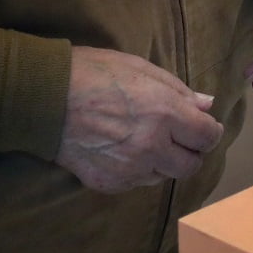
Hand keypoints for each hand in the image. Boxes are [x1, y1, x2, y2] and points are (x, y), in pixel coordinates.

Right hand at [56, 46, 222, 192]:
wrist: (41, 97)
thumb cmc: (92, 73)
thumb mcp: (140, 69)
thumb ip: (179, 90)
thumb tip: (207, 105)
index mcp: (165, 113)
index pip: (207, 137)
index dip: (210, 132)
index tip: (204, 128)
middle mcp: (152, 146)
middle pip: (191, 165)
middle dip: (190, 152)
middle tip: (179, 139)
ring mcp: (130, 169)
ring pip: (164, 176)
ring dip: (162, 162)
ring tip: (143, 141)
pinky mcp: (110, 183)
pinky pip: (136, 183)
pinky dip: (136, 171)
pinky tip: (121, 151)